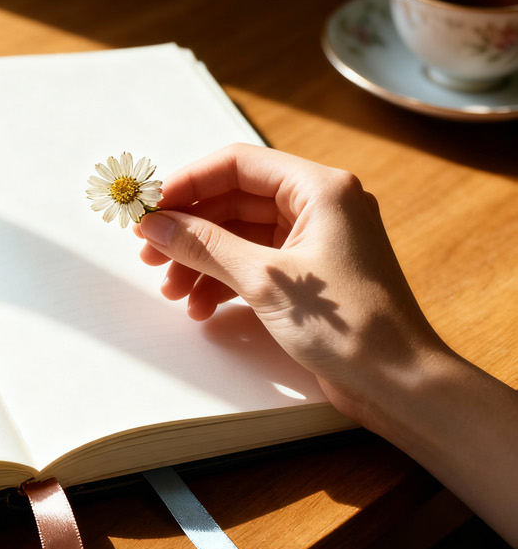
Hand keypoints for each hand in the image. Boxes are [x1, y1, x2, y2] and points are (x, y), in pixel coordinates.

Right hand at [135, 144, 517, 546]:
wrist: (398, 384)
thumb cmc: (350, 327)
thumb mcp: (264, 280)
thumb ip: (204, 245)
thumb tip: (155, 224)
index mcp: (320, 188)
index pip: (237, 165)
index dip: (187, 183)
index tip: (149, 207)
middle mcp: (321, 206)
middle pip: (235, 200)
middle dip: (189, 228)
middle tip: (150, 252)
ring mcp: (316, 241)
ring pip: (240, 234)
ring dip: (201, 259)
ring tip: (172, 291)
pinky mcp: (311, 275)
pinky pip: (255, 262)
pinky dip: (224, 279)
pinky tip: (200, 306)